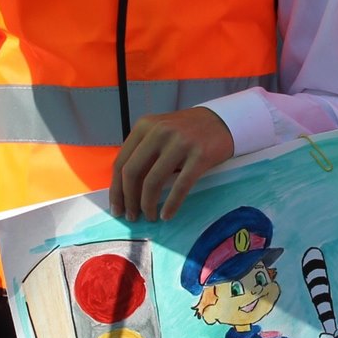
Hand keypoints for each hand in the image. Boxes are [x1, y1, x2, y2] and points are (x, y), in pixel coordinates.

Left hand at [109, 107, 233, 221]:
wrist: (221, 121)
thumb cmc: (186, 132)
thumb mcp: (159, 132)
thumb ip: (142, 151)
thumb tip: (125, 188)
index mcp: (144, 127)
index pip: (121, 162)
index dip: (116, 189)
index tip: (117, 208)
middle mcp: (159, 132)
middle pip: (133, 173)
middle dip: (129, 199)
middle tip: (132, 216)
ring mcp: (180, 143)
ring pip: (153, 181)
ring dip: (148, 204)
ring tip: (150, 217)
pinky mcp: (200, 155)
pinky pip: (180, 185)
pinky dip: (171, 204)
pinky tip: (167, 215)